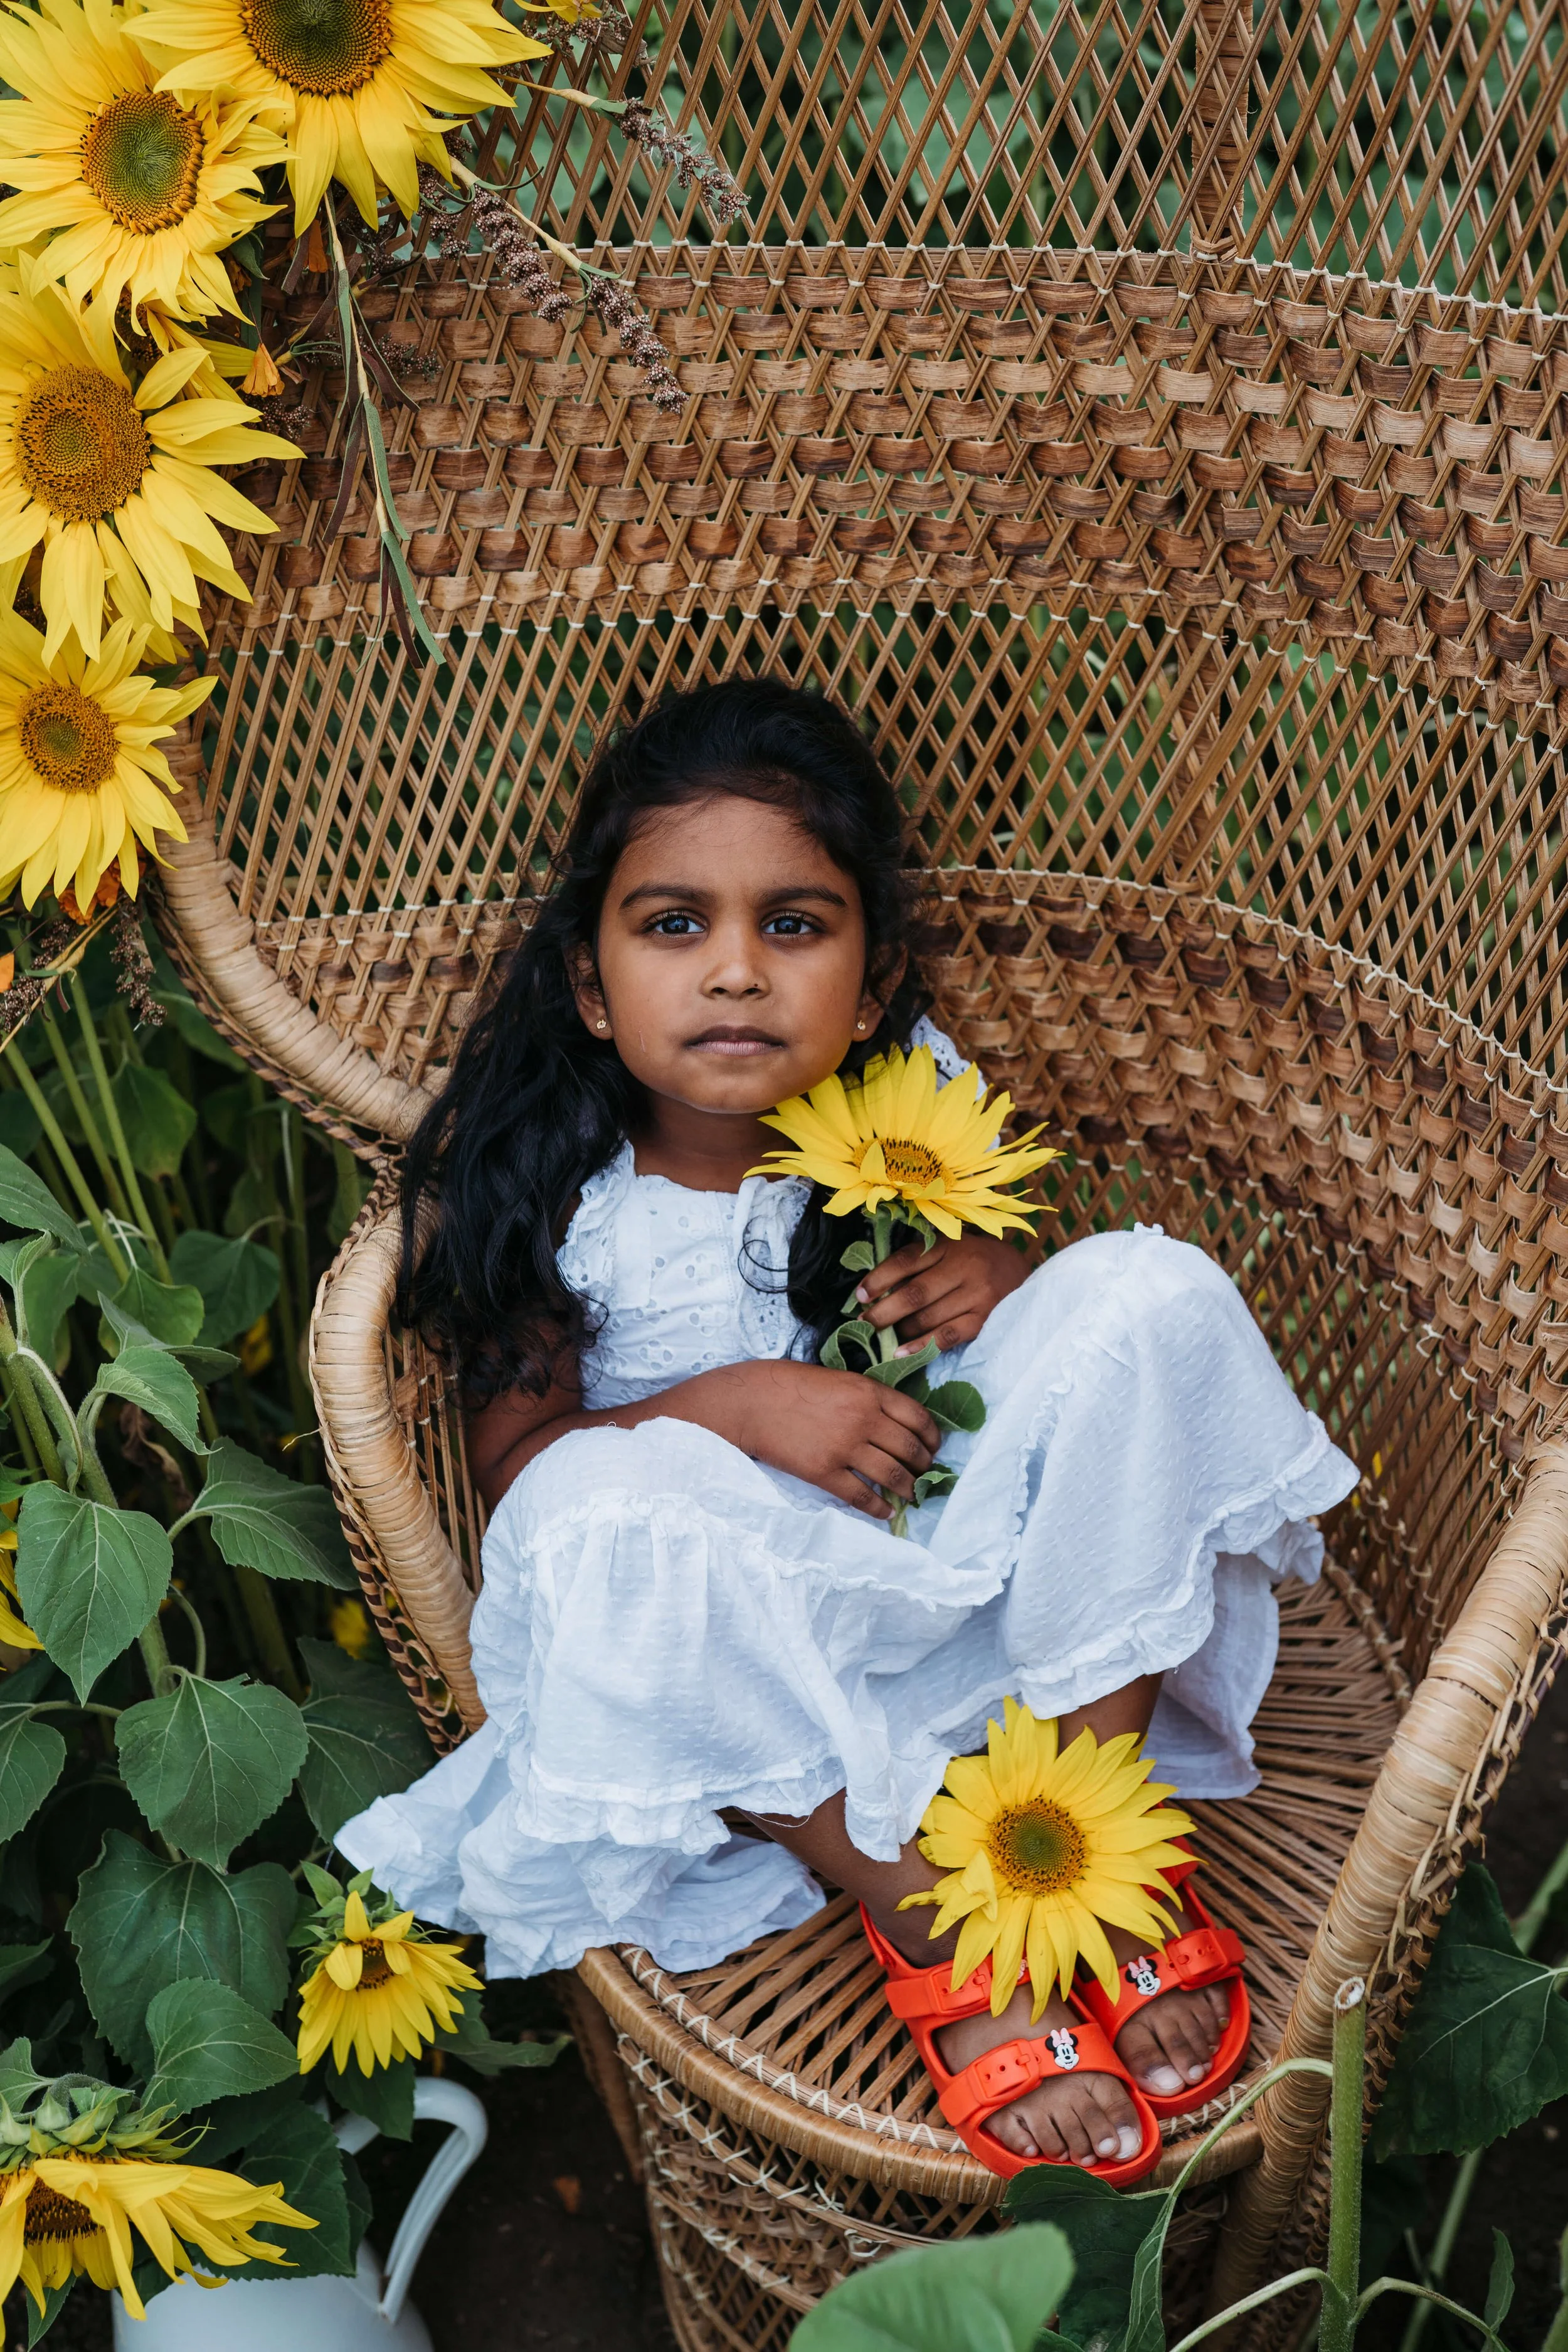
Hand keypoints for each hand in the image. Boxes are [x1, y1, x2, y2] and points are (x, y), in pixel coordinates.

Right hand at [731, 1360, 941, 1520]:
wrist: (750, 1402)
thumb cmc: (789, 1384)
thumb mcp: (837, 1378)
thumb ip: (866, 1397)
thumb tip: (892, 1422)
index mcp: (869, 1391)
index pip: (917, 1417)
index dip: (932, 1437)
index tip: (934, 1447)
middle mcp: (863, 1419)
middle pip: (910, 1449)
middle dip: (924, 1465)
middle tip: (926, 1474)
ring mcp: (844, 1447)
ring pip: (892, 1475)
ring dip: (908, 1489)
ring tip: (912, 1495)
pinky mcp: (824, 1472)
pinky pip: (861, 1495)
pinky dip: (878, 1507)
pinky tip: (885, 1512)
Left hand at [855, 1234, 1029, 1354]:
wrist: (1020, 1271)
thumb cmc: (974, 1259)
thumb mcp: (950, 1248)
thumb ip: (920, 1261)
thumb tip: (877, 1287)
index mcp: (949, 1245)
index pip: (906, 1260)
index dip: (879, 1278)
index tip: (859, 1295)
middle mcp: (964, 1267)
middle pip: (914, 1293)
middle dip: (884, 1311)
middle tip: (864, 1322)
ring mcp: (977, 1294)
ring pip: (928, 1317)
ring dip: (900, 1330)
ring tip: (882, 1336)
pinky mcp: (984, 1319)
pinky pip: (946, 1336)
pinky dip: (920, 1346)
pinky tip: (901, 1353)